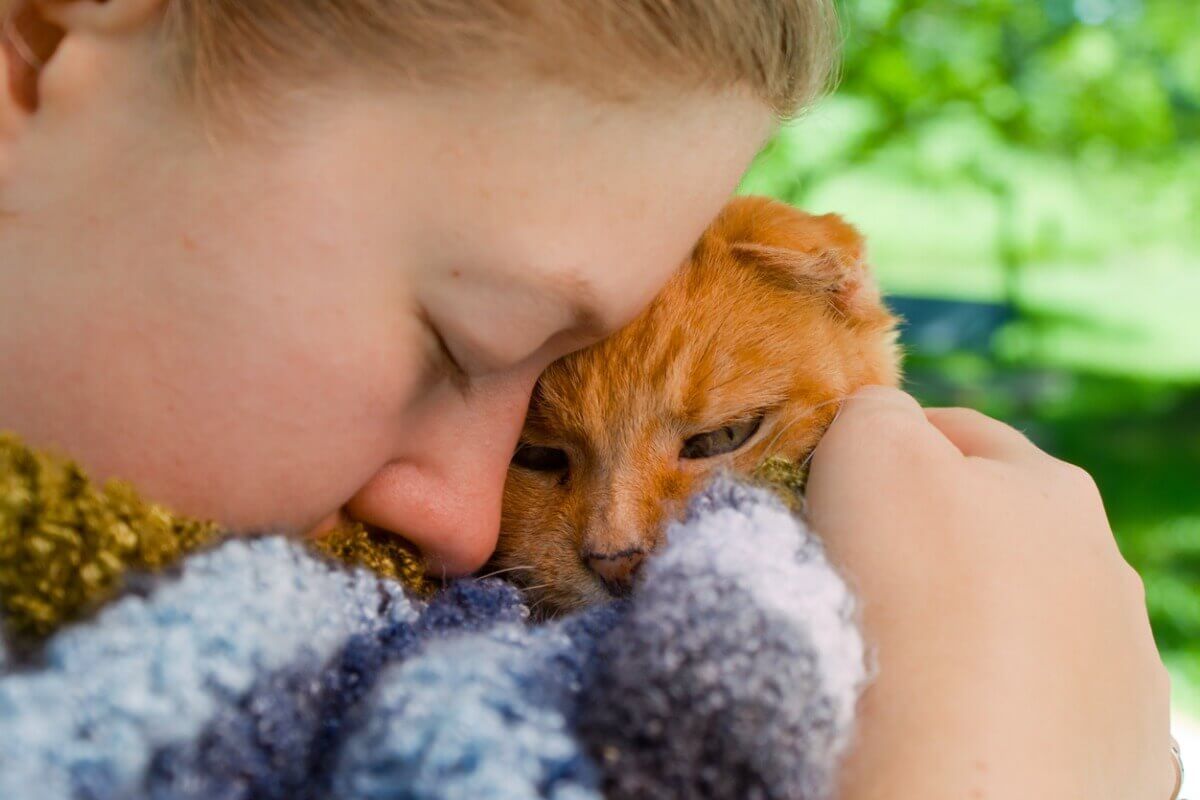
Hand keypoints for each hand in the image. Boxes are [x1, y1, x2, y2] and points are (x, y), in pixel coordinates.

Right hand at [806, 387, 1172, 799]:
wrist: (966, 794)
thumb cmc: (911, 601)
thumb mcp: (872, 451)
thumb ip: (876, 413)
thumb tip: (878, 426)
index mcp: (1052, 490)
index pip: (955, 436)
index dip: (882, 451)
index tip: (828, 493)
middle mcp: (1105, 574)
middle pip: (994, 534)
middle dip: (928, 544)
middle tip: (855, 579)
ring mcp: (1119, 673)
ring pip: (1022, 625)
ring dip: (965, 630)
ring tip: (899, 666)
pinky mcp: (1114, 758)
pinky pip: (1034, 710)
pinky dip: (992, 707)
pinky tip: (945, 725)